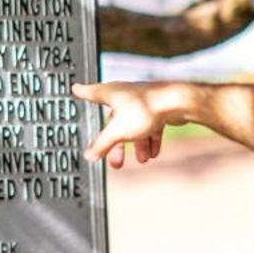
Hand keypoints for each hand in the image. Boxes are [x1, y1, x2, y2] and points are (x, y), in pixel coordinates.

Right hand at [70, 81, 187, 168]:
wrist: (178, 102)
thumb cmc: (145, 110)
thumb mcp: (118, 131)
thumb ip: (102, 144)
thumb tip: (88, 156)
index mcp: (111, 93)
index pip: (91, 92)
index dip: (83, 92)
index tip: (75, 89)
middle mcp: (126, 94)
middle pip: (115, 121)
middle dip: (117, 144)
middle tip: (115, 163)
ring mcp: (143, 100)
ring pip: (135, 125)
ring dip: (138, 145)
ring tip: (143, 160)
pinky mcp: (159, 107)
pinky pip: (151, 125)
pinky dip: (151, 140)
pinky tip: (154, 154)